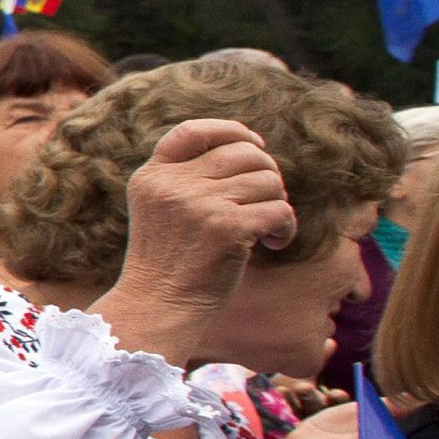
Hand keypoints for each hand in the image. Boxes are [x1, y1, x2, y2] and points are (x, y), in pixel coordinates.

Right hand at [98, 118, 294, 361]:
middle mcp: (173, 184)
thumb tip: (251, 150)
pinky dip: (286, 227)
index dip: (231, 130)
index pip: (193, 131)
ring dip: (277, 203)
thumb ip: (186, 180)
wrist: (157, 308)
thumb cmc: (167, 265)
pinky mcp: (226, 227)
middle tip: (266, 201)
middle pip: (244, 153)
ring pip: (267, 180)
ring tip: (267, 229)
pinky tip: (275, 243)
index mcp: (152, 177)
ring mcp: (199, 204)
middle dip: (266, 173)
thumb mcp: (160, 211)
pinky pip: (280, 210)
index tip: (255, 144)